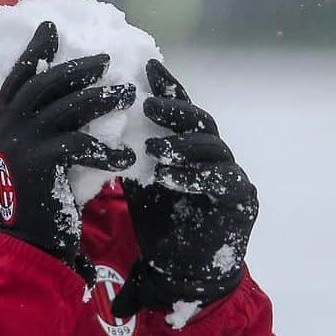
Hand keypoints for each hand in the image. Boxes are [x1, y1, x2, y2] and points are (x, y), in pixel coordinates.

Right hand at [0, 21, 135, 277]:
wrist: (27, 249)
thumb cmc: (39, 207)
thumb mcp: (33, 162)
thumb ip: (43, 133)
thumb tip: (73, 101)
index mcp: (1, 128)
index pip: (16, 80)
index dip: (34, 53)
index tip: (51, 27)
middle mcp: (5, 132)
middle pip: (41, 85)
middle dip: (75, 68)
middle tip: (105, 59)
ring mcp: (20, 147)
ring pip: (64, 108)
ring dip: (100, 98)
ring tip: (126, 93)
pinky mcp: (40, 166)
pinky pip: (79, 144)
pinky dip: (106, 147)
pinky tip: (125, 154)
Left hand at [112, 59, 258, 320]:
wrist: (180, 269)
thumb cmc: (158, 221)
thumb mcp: (135, 180)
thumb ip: (126, 151)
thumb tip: (93, 118)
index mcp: (189, 146)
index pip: (180, 109)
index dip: (167, 87)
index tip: (148, 66)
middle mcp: (214, 155)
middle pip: (200, 121)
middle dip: (176, 110)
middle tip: (149, 103)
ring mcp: (232, 176)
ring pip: (214, 148)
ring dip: (183, 145)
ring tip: (154, 148)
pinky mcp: (242, 201)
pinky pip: (224, 181)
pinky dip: (195, 177)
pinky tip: (170, 177)